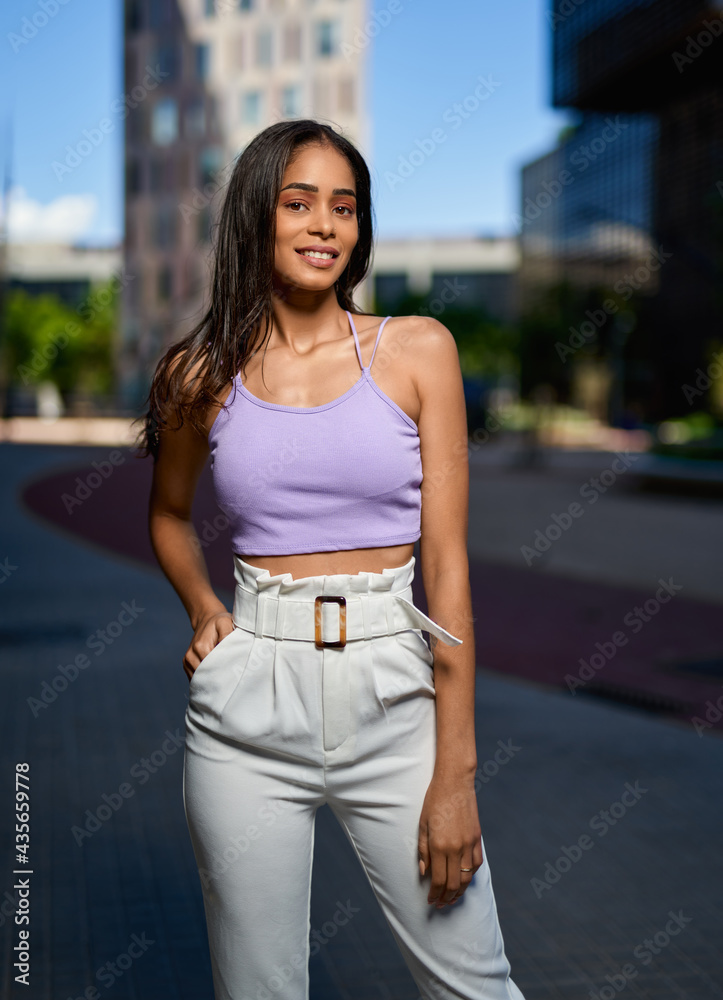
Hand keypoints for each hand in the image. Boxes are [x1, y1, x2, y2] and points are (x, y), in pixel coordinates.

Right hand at [183, 611, 234, 681]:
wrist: (207, 620)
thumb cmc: (219, 622)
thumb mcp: (225, 623)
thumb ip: (227, 635)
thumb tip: (230, 649)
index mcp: (200, 647)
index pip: (213, 666)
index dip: (224, 671)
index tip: (234, 673)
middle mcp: (191, 655)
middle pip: (206, 674)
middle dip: (218, 678)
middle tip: (231, 679)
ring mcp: (187, 661)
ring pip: (200, 678)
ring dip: (211, 680)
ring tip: (224, 679)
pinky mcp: (187, 664)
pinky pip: (196, 678)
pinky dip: (205, 680)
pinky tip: (215, 678)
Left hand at [417, 773, 482, 908]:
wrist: (455, 783)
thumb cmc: (434, 801)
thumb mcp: (422, 825)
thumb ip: (423, 851)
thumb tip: (424, 873)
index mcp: (439, 845)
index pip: (438, 880)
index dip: (434, 894)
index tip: (430, 901)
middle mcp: (456, 848)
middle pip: (453, 884)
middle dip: (446, 898)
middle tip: (440, 905)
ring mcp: (469, 844)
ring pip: (467, 878)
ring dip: (459, 892)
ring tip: (452, 898)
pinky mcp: (477, 839)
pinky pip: (476, 864)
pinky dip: (470, 876)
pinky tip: (464, 880)